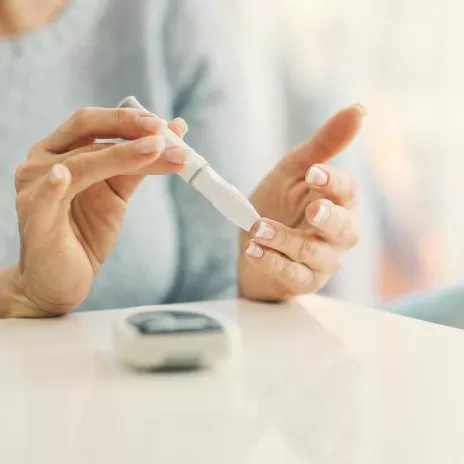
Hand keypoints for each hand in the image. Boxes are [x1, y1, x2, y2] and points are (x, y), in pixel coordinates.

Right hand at [5, 107, 188, 316]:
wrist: (60, 279)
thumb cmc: (85, 233)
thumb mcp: (117, 195)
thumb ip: (139, 166)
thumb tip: (174, 136)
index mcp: (61, 152)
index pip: (94, 122)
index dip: (128, 119)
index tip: (165, 125)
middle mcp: (43, 163)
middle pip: (85, 130)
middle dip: (126, 126)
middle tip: (161, 131)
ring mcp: (35, 189)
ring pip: (80, 163)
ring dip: (121, 155)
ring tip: (156, 150)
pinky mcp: (35, 219)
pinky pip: (45, 198)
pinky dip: (55, 184)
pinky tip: (64, 175)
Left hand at [239, 105, 363, 300]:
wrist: (254, 244)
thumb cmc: (279, 206)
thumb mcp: (294, 171)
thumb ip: (323, 146)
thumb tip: (358, 109)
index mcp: (338, 202)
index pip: (348, 192)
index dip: (333, 182)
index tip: (313, 173)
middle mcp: (337, 234)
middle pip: (345, 229)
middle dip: (329, 218)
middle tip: (312, 209)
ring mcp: (322, 261)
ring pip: (314, 253)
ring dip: (286, 240)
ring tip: (258, 228)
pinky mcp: (301, 280)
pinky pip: (291, 274)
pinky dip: (271, 262)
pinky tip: (253, 250)